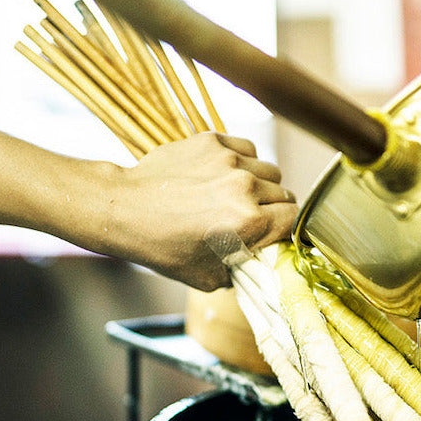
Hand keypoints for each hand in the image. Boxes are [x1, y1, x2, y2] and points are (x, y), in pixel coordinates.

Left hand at [91, 133, 297, 290]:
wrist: (126, 209)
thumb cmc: (163, 247)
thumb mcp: (208, 278)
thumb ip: (243, 271)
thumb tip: (261, 265)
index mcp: (249, 222)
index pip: (294, 218)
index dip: (286, 228)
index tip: (274, 232)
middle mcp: (244, 188)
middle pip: (285, 193)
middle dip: (274, 208)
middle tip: (252, 217)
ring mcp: (229, 160)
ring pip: (269, 169)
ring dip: (261, 183)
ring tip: (237, 194)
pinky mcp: (213, 142)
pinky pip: (247, 149)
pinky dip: (243, 161)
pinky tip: (225, 174)